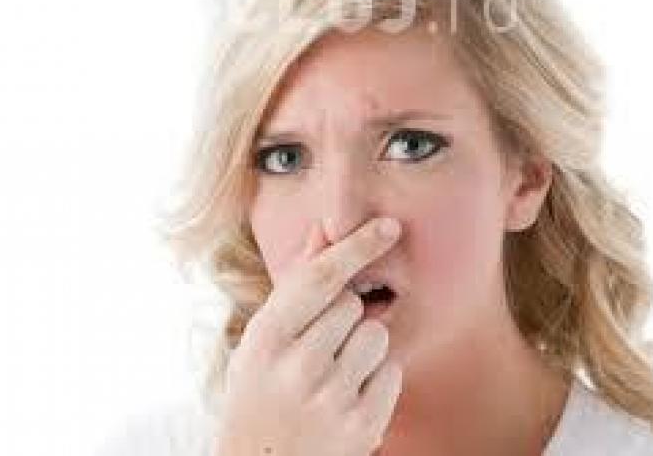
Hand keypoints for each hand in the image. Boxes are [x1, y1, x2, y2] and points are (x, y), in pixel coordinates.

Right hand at [214, 217, 402, 455]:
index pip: (319, 278)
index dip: (356, 247)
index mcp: (266, 339)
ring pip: (377, 334)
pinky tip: (347, 396)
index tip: (387, 227)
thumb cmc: (259, 394)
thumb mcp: (260, 341)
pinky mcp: (362, 425)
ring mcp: (331, 398)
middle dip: (344, 316)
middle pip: (352, 304)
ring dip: (362, 345)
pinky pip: (393, 370)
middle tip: (318, 348)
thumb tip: (323, 232)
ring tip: (332, 373)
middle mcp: (297, 366)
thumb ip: (294, 287)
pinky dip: (377, 377)